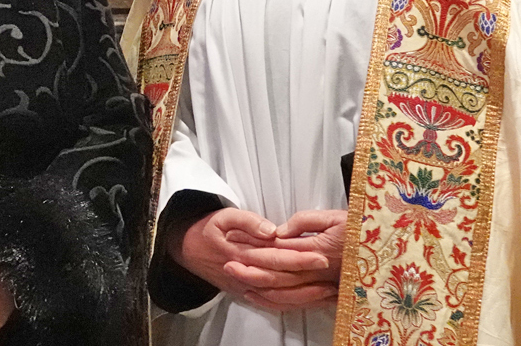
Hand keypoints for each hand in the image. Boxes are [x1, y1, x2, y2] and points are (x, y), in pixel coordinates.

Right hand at [175, 208, 334, 312]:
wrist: (187, 250)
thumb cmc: (207, 230)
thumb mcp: (223, 217)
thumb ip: (248, 221)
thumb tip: (271, 231)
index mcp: (242, 253)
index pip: (277, 256)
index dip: (300, 257)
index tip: (321, 256)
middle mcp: (246, 273)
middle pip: (282, 279)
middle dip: (310, 278)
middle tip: (333, 276)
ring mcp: (246, 286)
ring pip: (279, 296)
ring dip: (305, 296)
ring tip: (329, 291)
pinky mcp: (246, 293)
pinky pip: (271, 303)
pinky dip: (291, 304)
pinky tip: (309, 301)